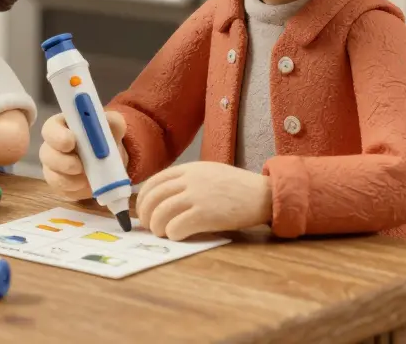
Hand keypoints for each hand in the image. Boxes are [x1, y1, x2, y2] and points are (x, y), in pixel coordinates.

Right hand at [40, 111, 127, 200]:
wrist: (110, 162)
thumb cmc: (105, 139)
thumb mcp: (113, 128)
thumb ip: (113, 122)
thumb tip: (113, 121)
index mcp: (62, 126)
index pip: (50, 128)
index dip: (57, 135)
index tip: (71, 141)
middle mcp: (53, 146)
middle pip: (46, 153)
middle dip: (61, 161)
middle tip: (79, 166)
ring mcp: (54, 166)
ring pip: (52, 174)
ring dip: (70, 178)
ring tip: (88, 177)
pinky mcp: (60, 184)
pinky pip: (61, 189)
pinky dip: (75, 189)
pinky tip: (85, 185)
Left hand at [136, 161, 271, 240]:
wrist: (262, 194)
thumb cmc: (236, 187)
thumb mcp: (208, 172)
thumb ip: (186, 180)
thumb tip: (162, 197)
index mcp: (188, 169)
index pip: (154, 182)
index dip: (143, 198)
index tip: (143, 210)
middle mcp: (189, 180)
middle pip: (153, 197)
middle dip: (145, 214)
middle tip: (148, 226)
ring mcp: (197, 196)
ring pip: (161, 213)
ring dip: (157, 226)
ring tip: (162, 233)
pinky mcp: (206, 214)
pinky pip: (177, 226)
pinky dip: (172, 233)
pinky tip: (177, 236)